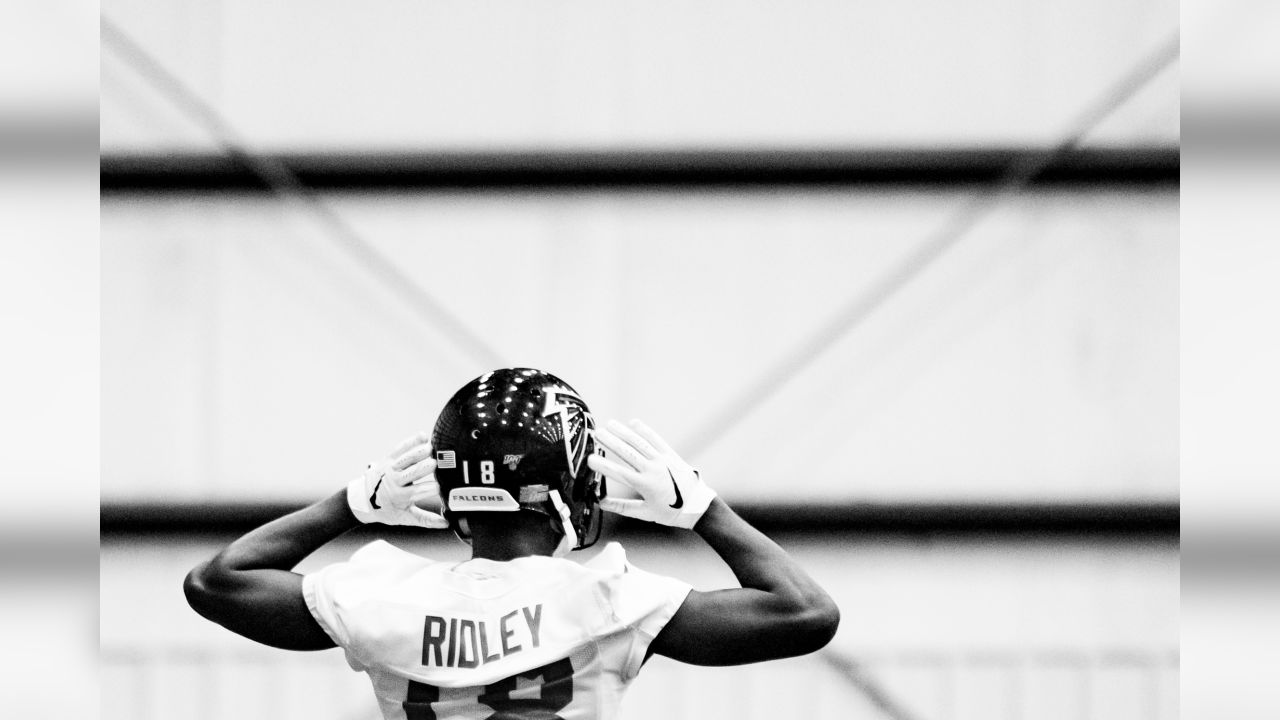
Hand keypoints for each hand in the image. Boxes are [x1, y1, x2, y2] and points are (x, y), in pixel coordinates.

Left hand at [346, 432, 448, 528]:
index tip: (441, 487)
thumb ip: (425, 520)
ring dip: (418, 452)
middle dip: (424, 468)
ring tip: (431, 448)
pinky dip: (411, 442)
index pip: (417, 492)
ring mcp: (390, 468)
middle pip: (412, 473)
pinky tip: (422, 436)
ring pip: (406, 459)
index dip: (430, 489)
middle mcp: (394, 481)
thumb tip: (445, 523)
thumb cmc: (386, 510)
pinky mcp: (388, 459)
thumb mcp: (404, 518)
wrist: (362, 500)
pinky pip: (400, 448)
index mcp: (399, 497)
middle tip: (436, 464)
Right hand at [588, 419, 715, 528]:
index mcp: (645, 485)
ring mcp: (662, 460)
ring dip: (624, 432)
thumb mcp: (646, 513)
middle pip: (627, 453)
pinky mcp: (670, 455)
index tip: (590, 459)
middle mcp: (653, 470)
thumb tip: (601, 503)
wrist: (699, 506)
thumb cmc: (672, 513)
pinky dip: (644, 431)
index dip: (603, 465)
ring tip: (610, 424)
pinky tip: (633, 423)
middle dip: (611, 442)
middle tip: (596, 434)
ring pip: (640, 443)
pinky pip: (655, 440)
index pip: (619, 473)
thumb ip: (622, 507)